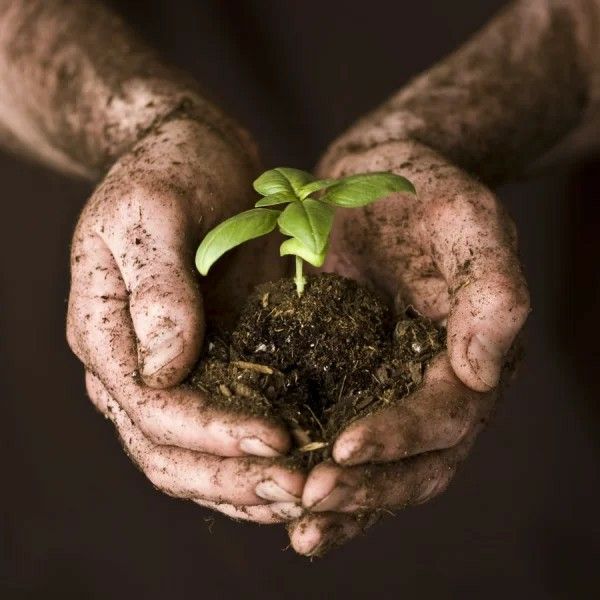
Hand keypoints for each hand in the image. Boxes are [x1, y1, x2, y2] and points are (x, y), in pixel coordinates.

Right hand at [67, 118, 304, 522]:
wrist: (192, 154)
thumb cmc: (168, 169)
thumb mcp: (154, 211)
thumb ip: (155, 287)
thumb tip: (165, 367)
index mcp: (105, 334)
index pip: (152, 409)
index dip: (211, 433)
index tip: (278, 439)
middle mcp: (133, 367)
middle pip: (168, 453)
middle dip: (230, 479)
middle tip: (299, 490)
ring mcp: (173, 372)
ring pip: (195, 458)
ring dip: (246, 486)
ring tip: (308, 494)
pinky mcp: (212, 364)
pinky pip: (228, 428)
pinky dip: (257, 460)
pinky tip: (303, 469)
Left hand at [288, 139, 529, 553]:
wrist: (368, 179)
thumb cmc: (421, 189)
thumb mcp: (465, 220)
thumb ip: (491, 292)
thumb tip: (485, 375)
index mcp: (471, 355)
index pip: (448, 417)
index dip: (402, 438)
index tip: (345, 449)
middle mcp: (433, 385)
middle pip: (417, 463)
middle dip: (367, 489)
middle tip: (310, 501)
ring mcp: (388, 388)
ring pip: (379, 468)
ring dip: (343, 504)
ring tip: (295, 523)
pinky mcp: (345, 380)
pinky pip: (334, 437)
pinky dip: (314, 471)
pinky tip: (278, 492)